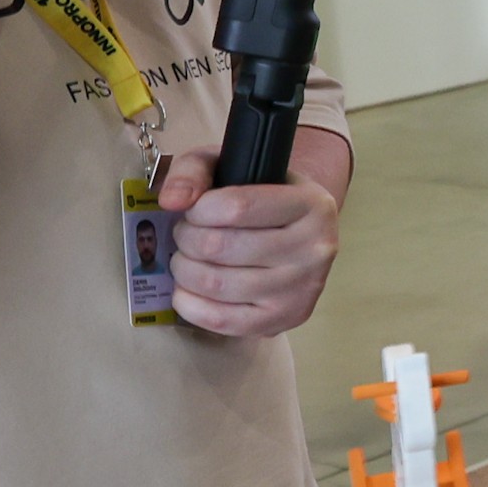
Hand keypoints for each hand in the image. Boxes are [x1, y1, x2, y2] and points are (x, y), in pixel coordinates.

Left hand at [157, 153, 342, 338]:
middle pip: (221, 246)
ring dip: (184, 270)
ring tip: (188, 258)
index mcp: (312, 204)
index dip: (198, 209)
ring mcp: (302, 290)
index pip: (237, 206)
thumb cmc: (262, 197)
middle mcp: (316, 249)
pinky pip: (221, 320)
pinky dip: (190, 303)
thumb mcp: (232, 166)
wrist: (300, 236)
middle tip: (187, 234)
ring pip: (216, 283)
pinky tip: (188, 289)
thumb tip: (171, 200)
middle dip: (187, 239)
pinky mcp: (286, 319)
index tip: (195, 209)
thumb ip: (195, 170)